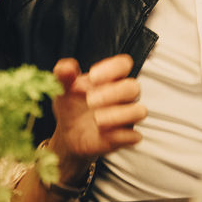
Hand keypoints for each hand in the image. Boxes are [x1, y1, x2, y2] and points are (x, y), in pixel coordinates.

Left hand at [48, 54, 146, 178]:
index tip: (93, 77)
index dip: (112, 68)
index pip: (123, 65)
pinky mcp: (125, 136)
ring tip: (97, 120)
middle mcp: (122, 96)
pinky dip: (119, 135)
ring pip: (139, 111)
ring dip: (118, 115)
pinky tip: (103, 134)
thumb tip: (66, 67)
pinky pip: (133, 135)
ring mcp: (126, 116)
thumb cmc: (71, 107)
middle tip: (90, 100)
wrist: (68, 134)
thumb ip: (63, 76)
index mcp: (110, 79)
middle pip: (133, 87)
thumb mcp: (62, 89)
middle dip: (112, 93)